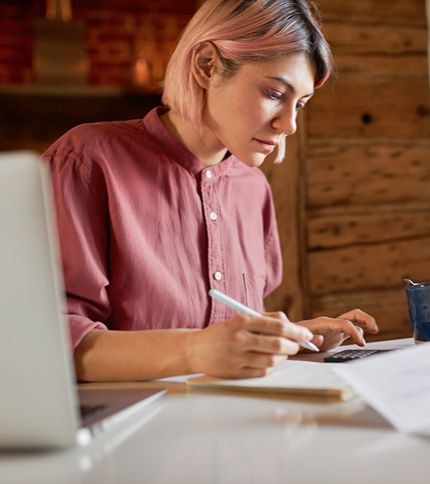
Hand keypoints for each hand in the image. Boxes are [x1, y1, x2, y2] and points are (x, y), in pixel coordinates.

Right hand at [188, 313, 313, 378]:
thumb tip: (291, 324)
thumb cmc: (223, 333)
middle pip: (277, 344)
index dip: (296, 331)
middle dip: (294, 345)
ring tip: (283, 353)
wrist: (195, 349)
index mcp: (242, 322)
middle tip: (297, 345)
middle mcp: (240, 339)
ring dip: (283, 357)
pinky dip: (272, 368)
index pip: (277, 326)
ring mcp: (237, 357)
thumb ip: (266, 319)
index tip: (305, 334)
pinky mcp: (235, 373)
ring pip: (272, 360)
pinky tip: (271, 362)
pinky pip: (262, 372)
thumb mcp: (241, 319)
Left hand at [297, 309, 378, 351]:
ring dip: (365, 323)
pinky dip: (360, 331)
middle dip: (365, 319)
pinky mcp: (335, 334)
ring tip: (375, 330)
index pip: (344, 323)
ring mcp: (334, 328)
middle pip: (353, 315)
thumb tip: (320, 339)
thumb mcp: (297, 341)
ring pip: (354, 320)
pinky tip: (364, 339)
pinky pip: (351, 329)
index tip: (361, 343)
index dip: (355, 332)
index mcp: (323, 323)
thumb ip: (308, 340)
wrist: (286, 338)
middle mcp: (330, 323)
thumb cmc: (290, 339)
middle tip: (374, 329)